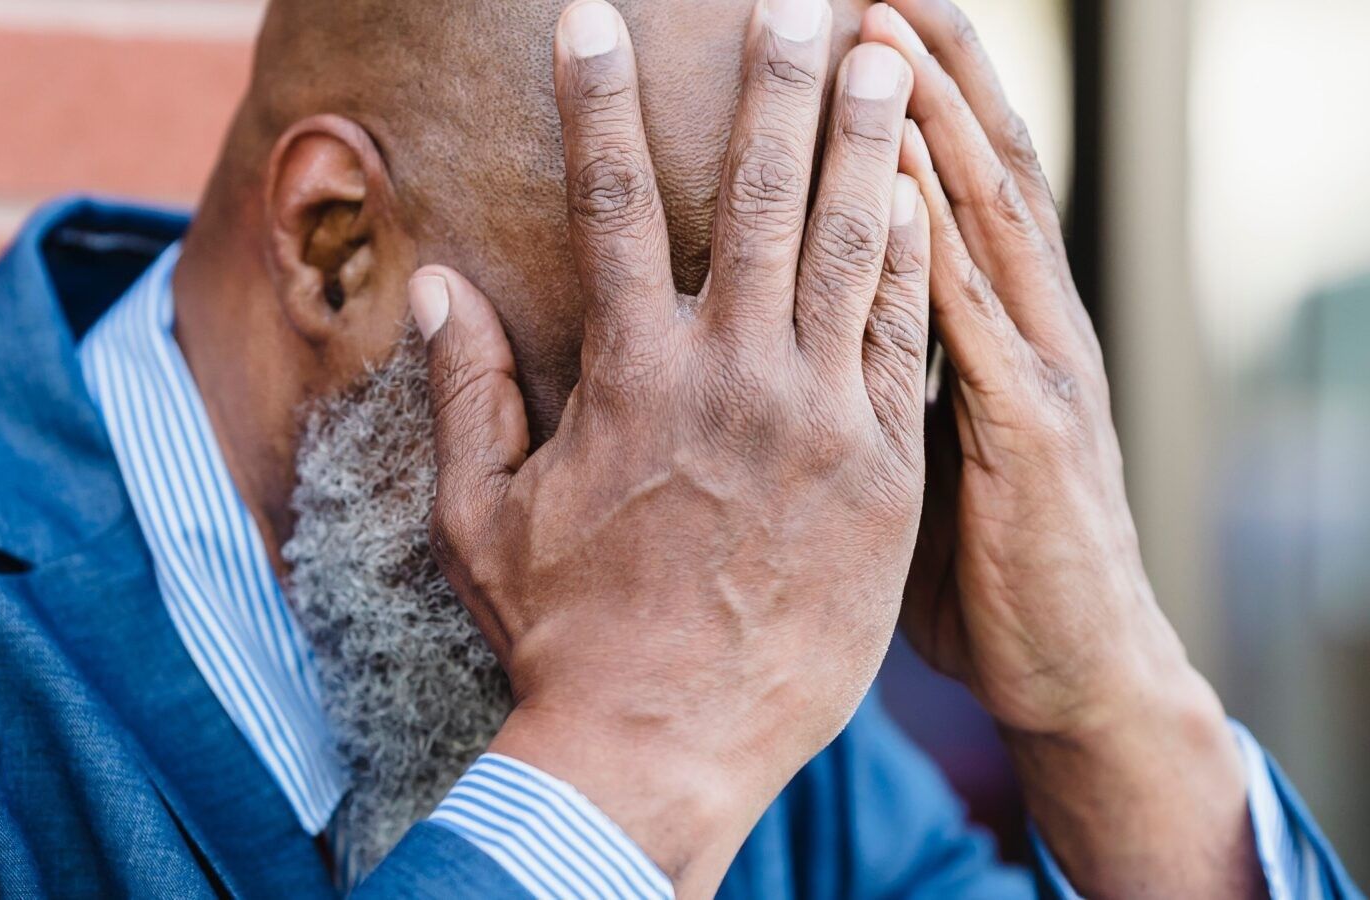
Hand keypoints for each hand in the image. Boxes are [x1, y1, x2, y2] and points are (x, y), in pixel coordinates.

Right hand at [411, 0, 929, 891]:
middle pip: (762, 192)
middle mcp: (732, 376)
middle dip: (776, 80)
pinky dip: (916, 263)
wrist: (663, 744)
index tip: (590, 19)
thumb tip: (440, 288)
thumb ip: (467, 393)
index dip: (596, 98)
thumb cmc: (560, 633)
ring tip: (885, 56)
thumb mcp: (479, 517)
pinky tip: (928, 195)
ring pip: (853, 247)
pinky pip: (905, 343)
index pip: (610, 201)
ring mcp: (820, 421)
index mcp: (629, 375)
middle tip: (798, 0)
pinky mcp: (884, 473)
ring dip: (867, 141)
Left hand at [863, 2, 1261, 894]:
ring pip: (984, 212)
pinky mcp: (1027, 431)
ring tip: (879, 21)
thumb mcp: (925, 450)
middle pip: (979, 160)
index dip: (917, 92)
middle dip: (927, 60)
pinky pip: (972, 312)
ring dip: (933, 110)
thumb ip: (884, 373)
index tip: (860, 15)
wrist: (1070, 670)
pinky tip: (898, 163)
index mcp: (998, 323)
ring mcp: (1036, 367)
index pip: (958, 178)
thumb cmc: (981, 564)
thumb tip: (806, 328)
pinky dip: (937, 230)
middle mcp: (1027, 321)